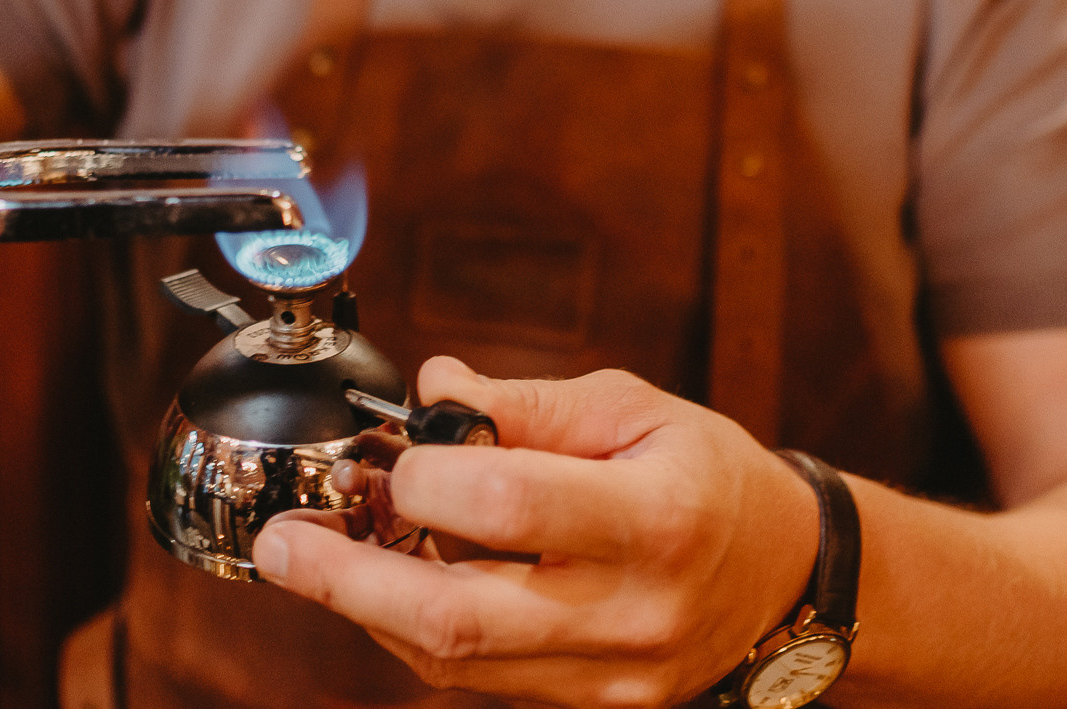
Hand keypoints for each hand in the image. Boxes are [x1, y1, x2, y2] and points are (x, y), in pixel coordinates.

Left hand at [252, 358, 821, 708]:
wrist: (785, 576)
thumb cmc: (707, 476)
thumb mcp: (634, 408)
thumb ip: (526, 403)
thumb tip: (430, 388)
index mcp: (655, 517)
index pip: (510, 505)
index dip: (429, 478)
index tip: (396, 453)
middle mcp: (631, 611)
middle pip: (459, 620)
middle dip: (347, 580)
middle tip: (281, 540)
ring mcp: (610, 675)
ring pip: (454, 662)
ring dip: (366, 608)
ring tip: (312, 556)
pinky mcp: (590, 705)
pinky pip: (478, 679)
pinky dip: (415, 632)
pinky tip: (380, 586)